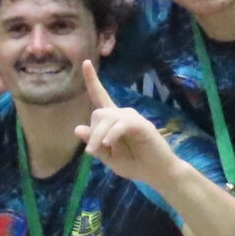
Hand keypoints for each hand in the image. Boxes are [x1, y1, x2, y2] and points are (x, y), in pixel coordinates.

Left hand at [70, 61, 174, 183]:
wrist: (156, 173)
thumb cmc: (133, 163)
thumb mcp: (108, 157)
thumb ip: (94, 143)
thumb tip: (77, 128)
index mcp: (113, 120)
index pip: (100, 96)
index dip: (92, 80)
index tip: (85, 62)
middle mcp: (123, 114)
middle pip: (98, 113)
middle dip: (92, 133)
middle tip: (92, 152)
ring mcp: (133, 118)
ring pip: (108, 118)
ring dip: (99, 135)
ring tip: (100, 150)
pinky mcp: (142, 125)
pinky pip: (122, 124)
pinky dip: (112, 133)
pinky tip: (109, 143)